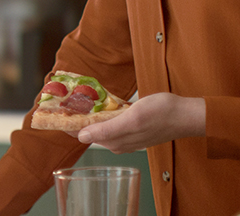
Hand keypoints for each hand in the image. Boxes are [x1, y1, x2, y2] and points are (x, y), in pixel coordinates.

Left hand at [73, 92, 204, 153]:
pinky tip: (100, 103)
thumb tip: (81, 137)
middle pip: (89, 129)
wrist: (186, 114)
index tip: (53, 111)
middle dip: (75, 117)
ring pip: (99, 125)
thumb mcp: (132, 119)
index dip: (67, 123)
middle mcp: (117, 141)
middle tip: (62, 100)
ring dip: (88, 114)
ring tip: (75, 99)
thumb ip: (107, 129)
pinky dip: (102, 113)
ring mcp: (126, 135)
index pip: (82, 134)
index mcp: (114, 141)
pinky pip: (111, 121)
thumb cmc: (161, 115)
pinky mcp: (133, 128)